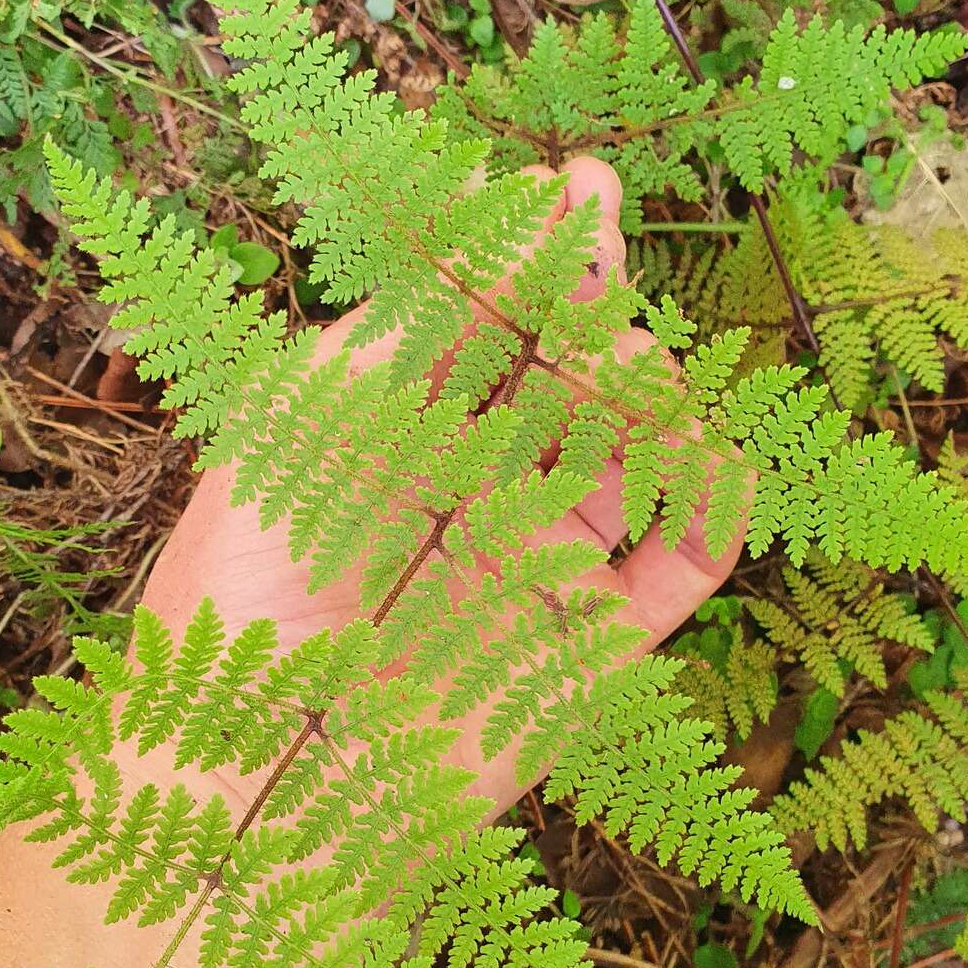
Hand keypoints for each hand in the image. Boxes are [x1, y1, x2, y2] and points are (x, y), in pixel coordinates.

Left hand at [144, 155, 739, 816]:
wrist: (249, 780)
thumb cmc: (241, 593)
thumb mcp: (300, 427)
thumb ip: (402, 322)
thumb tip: (495, 200)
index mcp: (400, 434)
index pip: (489, 323)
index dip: (537, 253)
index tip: (579, 187)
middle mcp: (475, 490)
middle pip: (571, 374)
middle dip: (603, 305)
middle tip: (612, 261)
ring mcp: (537, 564)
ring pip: (637, 455)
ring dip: (658, 399)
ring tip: (635, 374)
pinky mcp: (586, 648)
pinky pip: (678, 572)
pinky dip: (718, 519)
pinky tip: (726, 471)